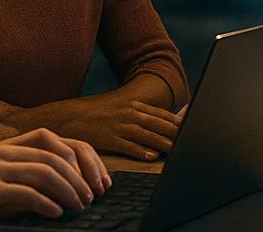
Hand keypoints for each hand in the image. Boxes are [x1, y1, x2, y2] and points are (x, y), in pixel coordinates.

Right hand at [0, 127, 109, 222]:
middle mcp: (8, 150)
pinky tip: (56, 213)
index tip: (97, 179)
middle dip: (81, 176)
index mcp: (13, 143)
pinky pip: (23, 193)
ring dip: (68, 190)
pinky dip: (44, 203)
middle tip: (93, 196)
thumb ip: (26, 171)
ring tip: (80, 205)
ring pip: (45, 172)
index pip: (60, 142)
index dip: (84, 158)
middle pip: (58, 156)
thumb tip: (62, 187)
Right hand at [50, 99, 183, 159]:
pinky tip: (151, 155)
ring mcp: (120, 126)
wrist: (71, 117)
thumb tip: (157, 122)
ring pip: (147, 135)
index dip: (178, 122)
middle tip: (191, 140)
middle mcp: (130, 114)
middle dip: (176, 133)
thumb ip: (139, 114)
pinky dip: (141, 150)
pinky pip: (128, 145)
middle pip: (159, 124)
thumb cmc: (98, 115)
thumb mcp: (120, 109)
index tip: (192, 128)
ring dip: (164, 143)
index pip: (162, 115)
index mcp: (134, 106)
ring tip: (177, 150)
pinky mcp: (109, 138)